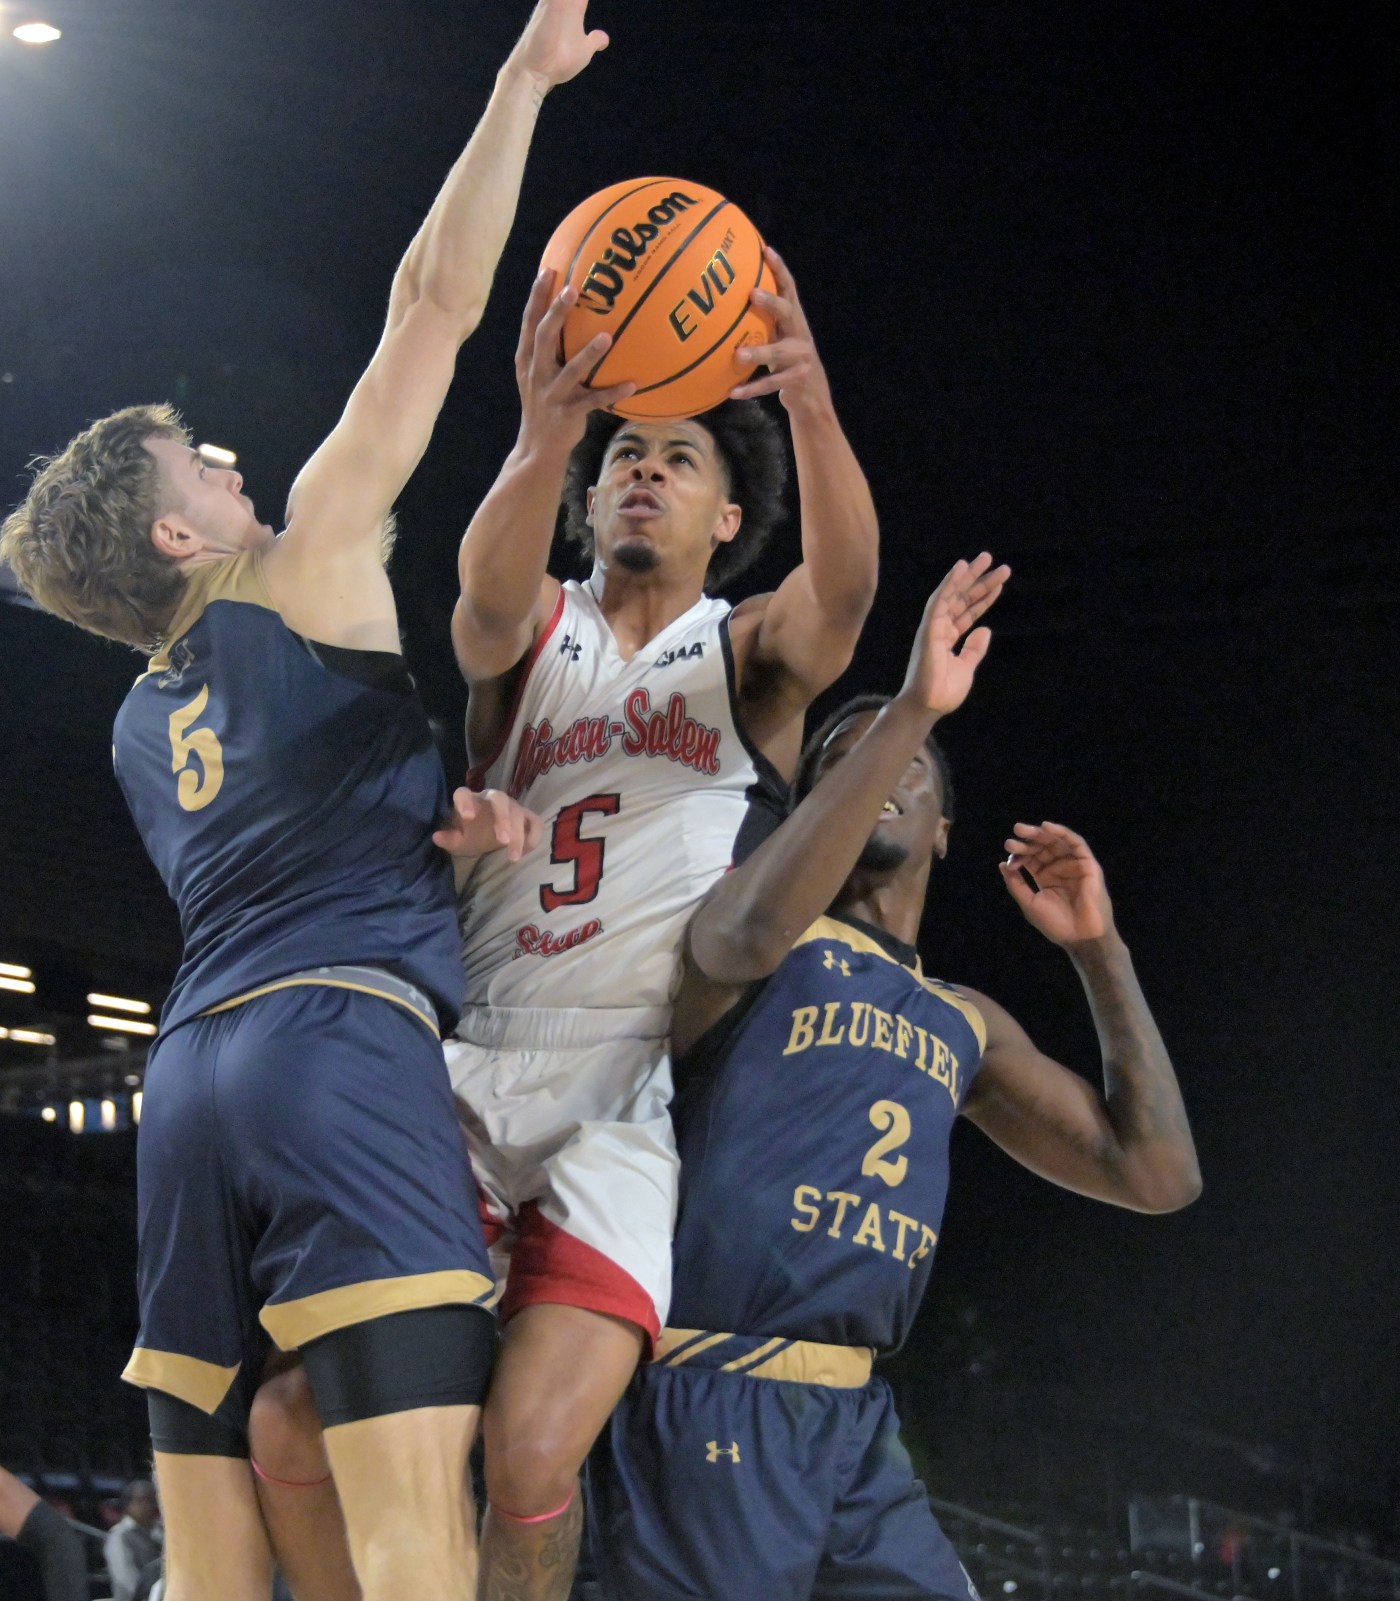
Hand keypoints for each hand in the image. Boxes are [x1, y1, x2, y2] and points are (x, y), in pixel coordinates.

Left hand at [433, 787, 544, 862]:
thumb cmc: (469, 834)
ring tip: (513, 857)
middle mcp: (491, 798)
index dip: (465, 802)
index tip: (468, 817)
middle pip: (500, 799)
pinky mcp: (525, 817)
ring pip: (519, 812)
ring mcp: (511, 806)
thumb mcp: (457, 840)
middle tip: (503, 841)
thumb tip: (437, 837)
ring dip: (519, 834)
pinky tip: (525, 852)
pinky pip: (535, 822)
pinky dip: (533, 836)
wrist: (483, 834)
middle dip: (503, 818)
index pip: (464, 794)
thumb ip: (449, 838)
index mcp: (470, 800)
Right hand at [508, 0, 608, 92]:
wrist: (537, 74)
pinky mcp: (552, 5)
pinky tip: (570, 1)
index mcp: (573, 6)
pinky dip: (566, 0)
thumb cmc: (556, 62)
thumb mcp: (583, 50)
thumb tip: (603, 38)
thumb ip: (592, 40)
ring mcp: (556, 1)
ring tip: (572, 1)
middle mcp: (564, 0)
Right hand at [514, 270, 635, 451]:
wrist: (537, 447)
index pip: (529, 323)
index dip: (537, 297)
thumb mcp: (536, 373)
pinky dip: (612, 393)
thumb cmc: (544, 402)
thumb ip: (548, 347)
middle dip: (556, 313)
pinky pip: (593, 402)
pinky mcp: (568, 415)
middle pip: (544, 338)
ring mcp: (551, 396)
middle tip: (573, 289)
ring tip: (607, 337)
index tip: (547, 271)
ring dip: (588, 354)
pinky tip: (633, 384)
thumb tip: (568, 313)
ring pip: (570, 371)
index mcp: (527, 360)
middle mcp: (536, 374)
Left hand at [729, 247, 831, 417]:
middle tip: (752, 294)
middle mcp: (800, 334)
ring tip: (739, 355)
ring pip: (777, 353)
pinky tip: (731, 393)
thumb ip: (763, 322)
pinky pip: (769, 385)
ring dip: (758, 353)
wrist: (812, 395)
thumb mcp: (779, 337)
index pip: (789, 289)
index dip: (779, 269)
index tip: (765, 250)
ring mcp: (800, 358)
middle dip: (771, 302)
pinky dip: (750, 389)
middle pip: (787, 312)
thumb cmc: (786, 360)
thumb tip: (726, 302)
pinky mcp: (795, 381)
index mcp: (795, 320)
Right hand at [897, 553, 1009, 717]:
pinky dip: (949, 584)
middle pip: (961, 598)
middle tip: (994, 561)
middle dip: (978, 580)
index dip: (983, 597)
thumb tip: (985, 630)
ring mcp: (933, 628)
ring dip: (969, 576)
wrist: (927, 706)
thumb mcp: (966, 667)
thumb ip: (974, 649)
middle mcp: (939, 629)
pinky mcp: (929, 630)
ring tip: (986, 558)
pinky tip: (961, 568)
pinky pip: (939, 601)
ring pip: (952, 594)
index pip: (968, 612)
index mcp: (947, 638)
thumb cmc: (942, 692)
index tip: (999, 583)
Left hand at [999, 822, 1115, 946]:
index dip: (1019, 854)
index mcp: (1046, 877)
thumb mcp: (1030, 904)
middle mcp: (1059, 868)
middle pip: (1042, 847)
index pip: (1030, 858)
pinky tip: (1046, 827)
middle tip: (1014, 831)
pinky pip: (1076, 844)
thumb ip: (1016, 884)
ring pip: (1057, 842)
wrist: (1081, 938)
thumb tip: (1002, 864)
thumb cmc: (1056, 925)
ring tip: (1023, 829)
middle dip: (1027, 839)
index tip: (1009, 856)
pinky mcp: (1088, 865)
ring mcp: (1074, 865)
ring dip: (1041, 833)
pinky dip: (1062, 833)